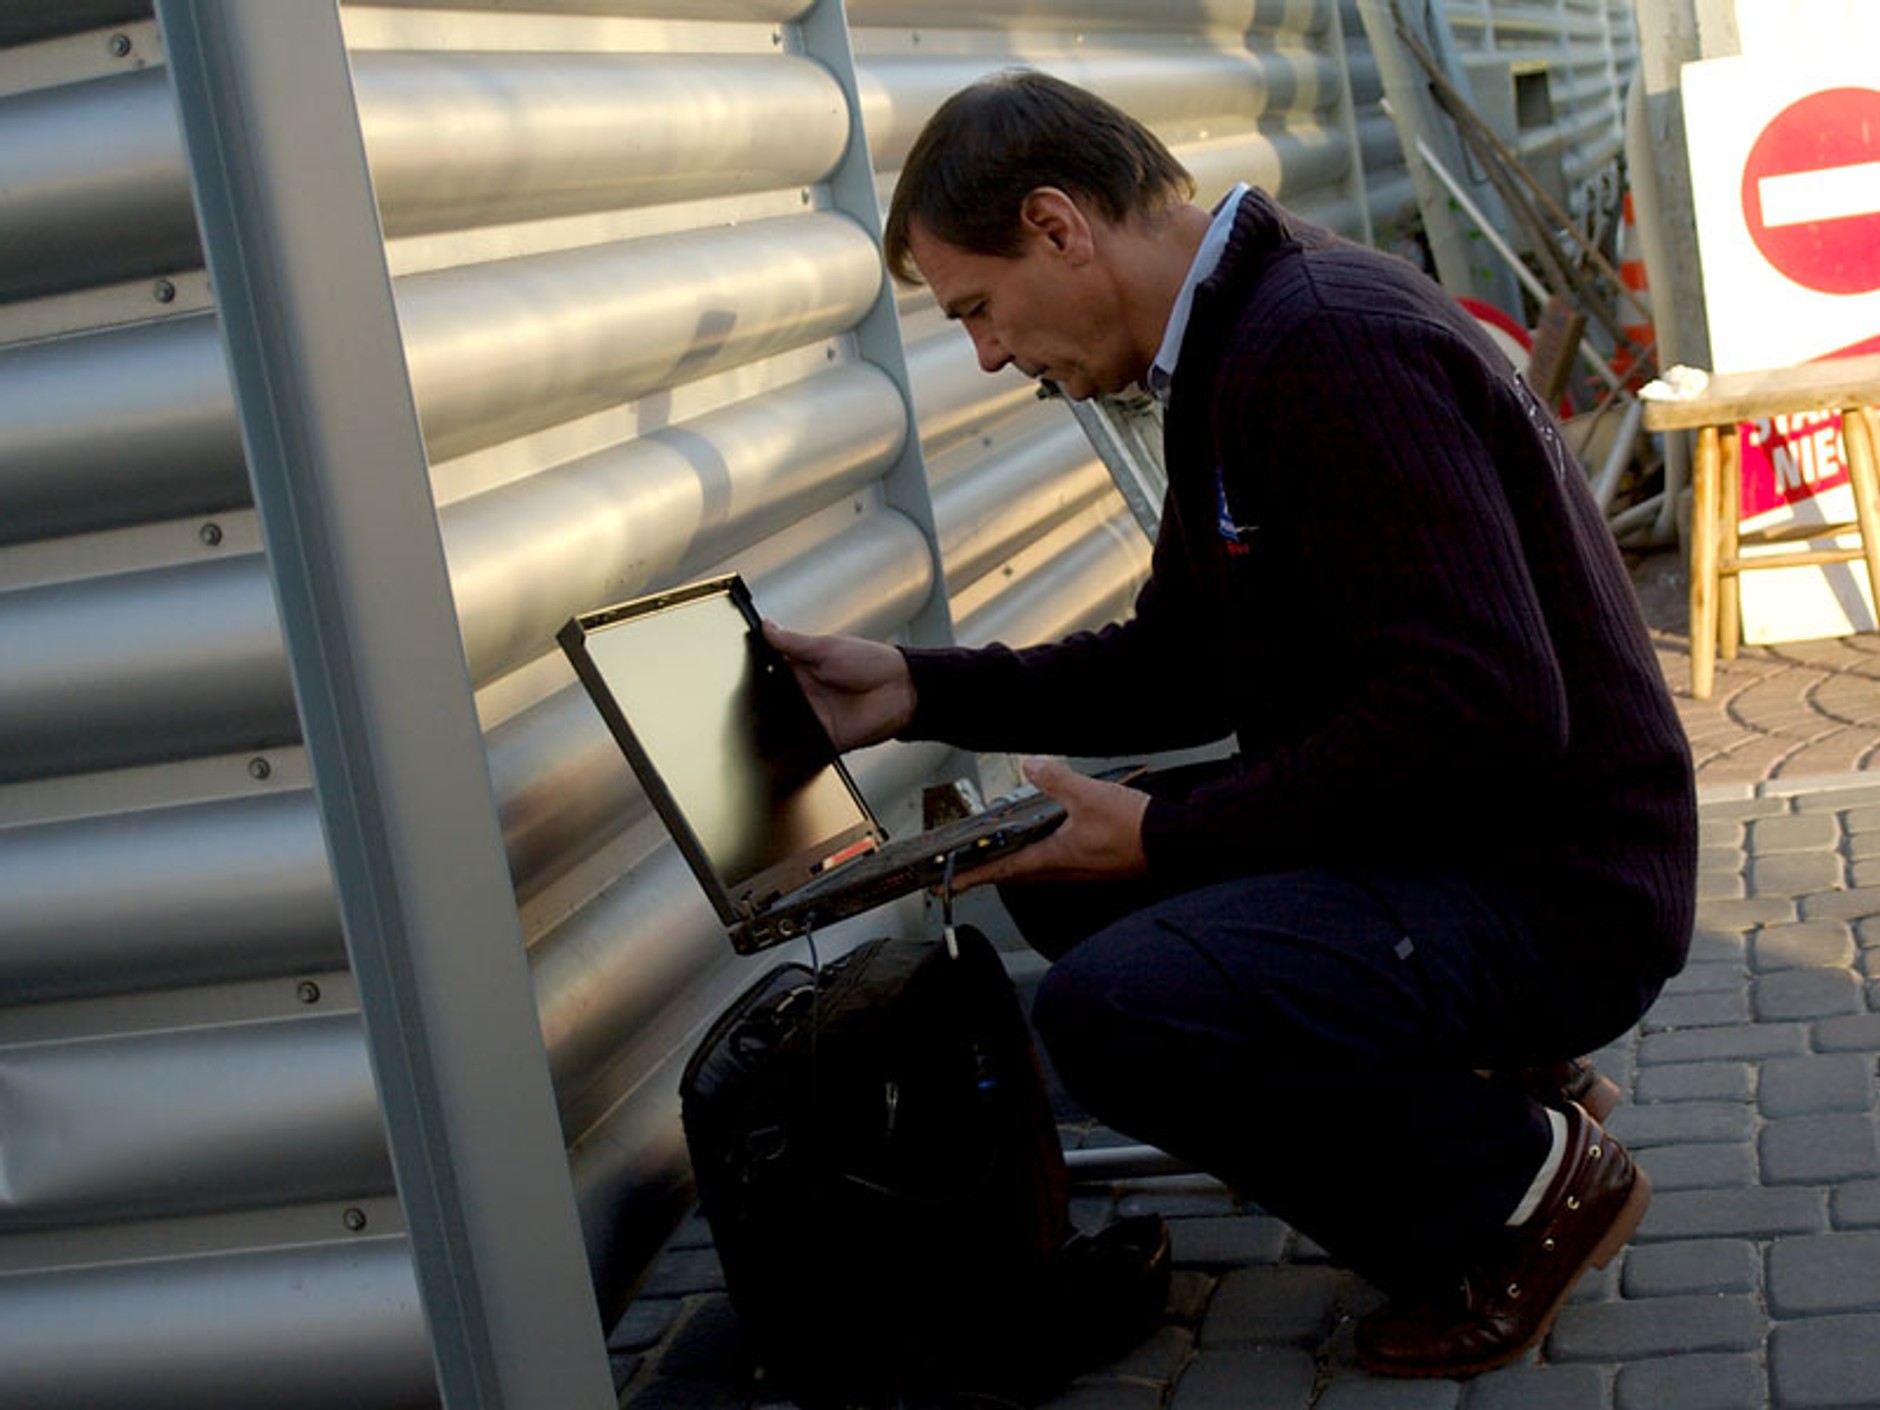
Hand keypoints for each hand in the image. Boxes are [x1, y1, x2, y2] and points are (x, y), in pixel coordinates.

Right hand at [761, 620, 915, 751]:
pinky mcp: (821, 737)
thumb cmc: (873, 663)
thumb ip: (793, 642)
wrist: (901, 692)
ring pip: (780, 722)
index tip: (740, 666)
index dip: (756, 669)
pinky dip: (792, 740)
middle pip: (771, 698)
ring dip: (775, 718)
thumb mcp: (827, 647)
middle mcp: (805, 693)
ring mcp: (812, 716)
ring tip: (773, 710)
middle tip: (757, 692)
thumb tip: (767, 626)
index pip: (770, 670)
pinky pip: (799, 743)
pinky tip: (789, 729)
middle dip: (763, 697)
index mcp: (804, 668)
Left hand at [953, 757, 1149, 890]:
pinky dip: (1044, 850)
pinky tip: (1049, 834)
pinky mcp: (1096, 863)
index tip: (947, 883)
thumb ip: (1055, 779)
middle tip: (967, 867)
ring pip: (1038, 866)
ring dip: (1017, 859)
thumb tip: (1031, 766)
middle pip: (1016, 871)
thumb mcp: (1087, 794)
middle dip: (990, 869)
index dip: (971, 875)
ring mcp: (1081, 869)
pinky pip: (1060, 860)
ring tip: (1002, 847)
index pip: (1001, 869)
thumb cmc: (1134, 827)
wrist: (1174, 841)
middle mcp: (1064, 869)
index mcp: (1054, 857)